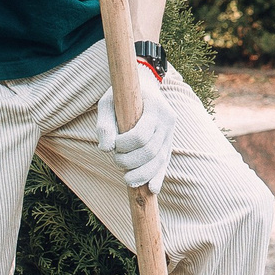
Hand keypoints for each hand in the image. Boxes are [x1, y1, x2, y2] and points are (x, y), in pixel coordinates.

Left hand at [96, 64, 176, 193]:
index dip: (124, 146)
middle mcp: (167, 121)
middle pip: (150, 151)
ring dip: (142, 174)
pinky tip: (152, 189)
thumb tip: (105, 149)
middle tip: (117, 161)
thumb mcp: (108, 102)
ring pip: (159, 160)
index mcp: (154, 108)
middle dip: (130, 161)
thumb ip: (104, 124)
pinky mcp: (168, 143)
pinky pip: (165, 163)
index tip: (114, 145)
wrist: (144, 86)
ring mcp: (170, 133)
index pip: (140, 136)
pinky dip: (158, 176)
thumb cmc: (121, 95)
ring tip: (128, 180)